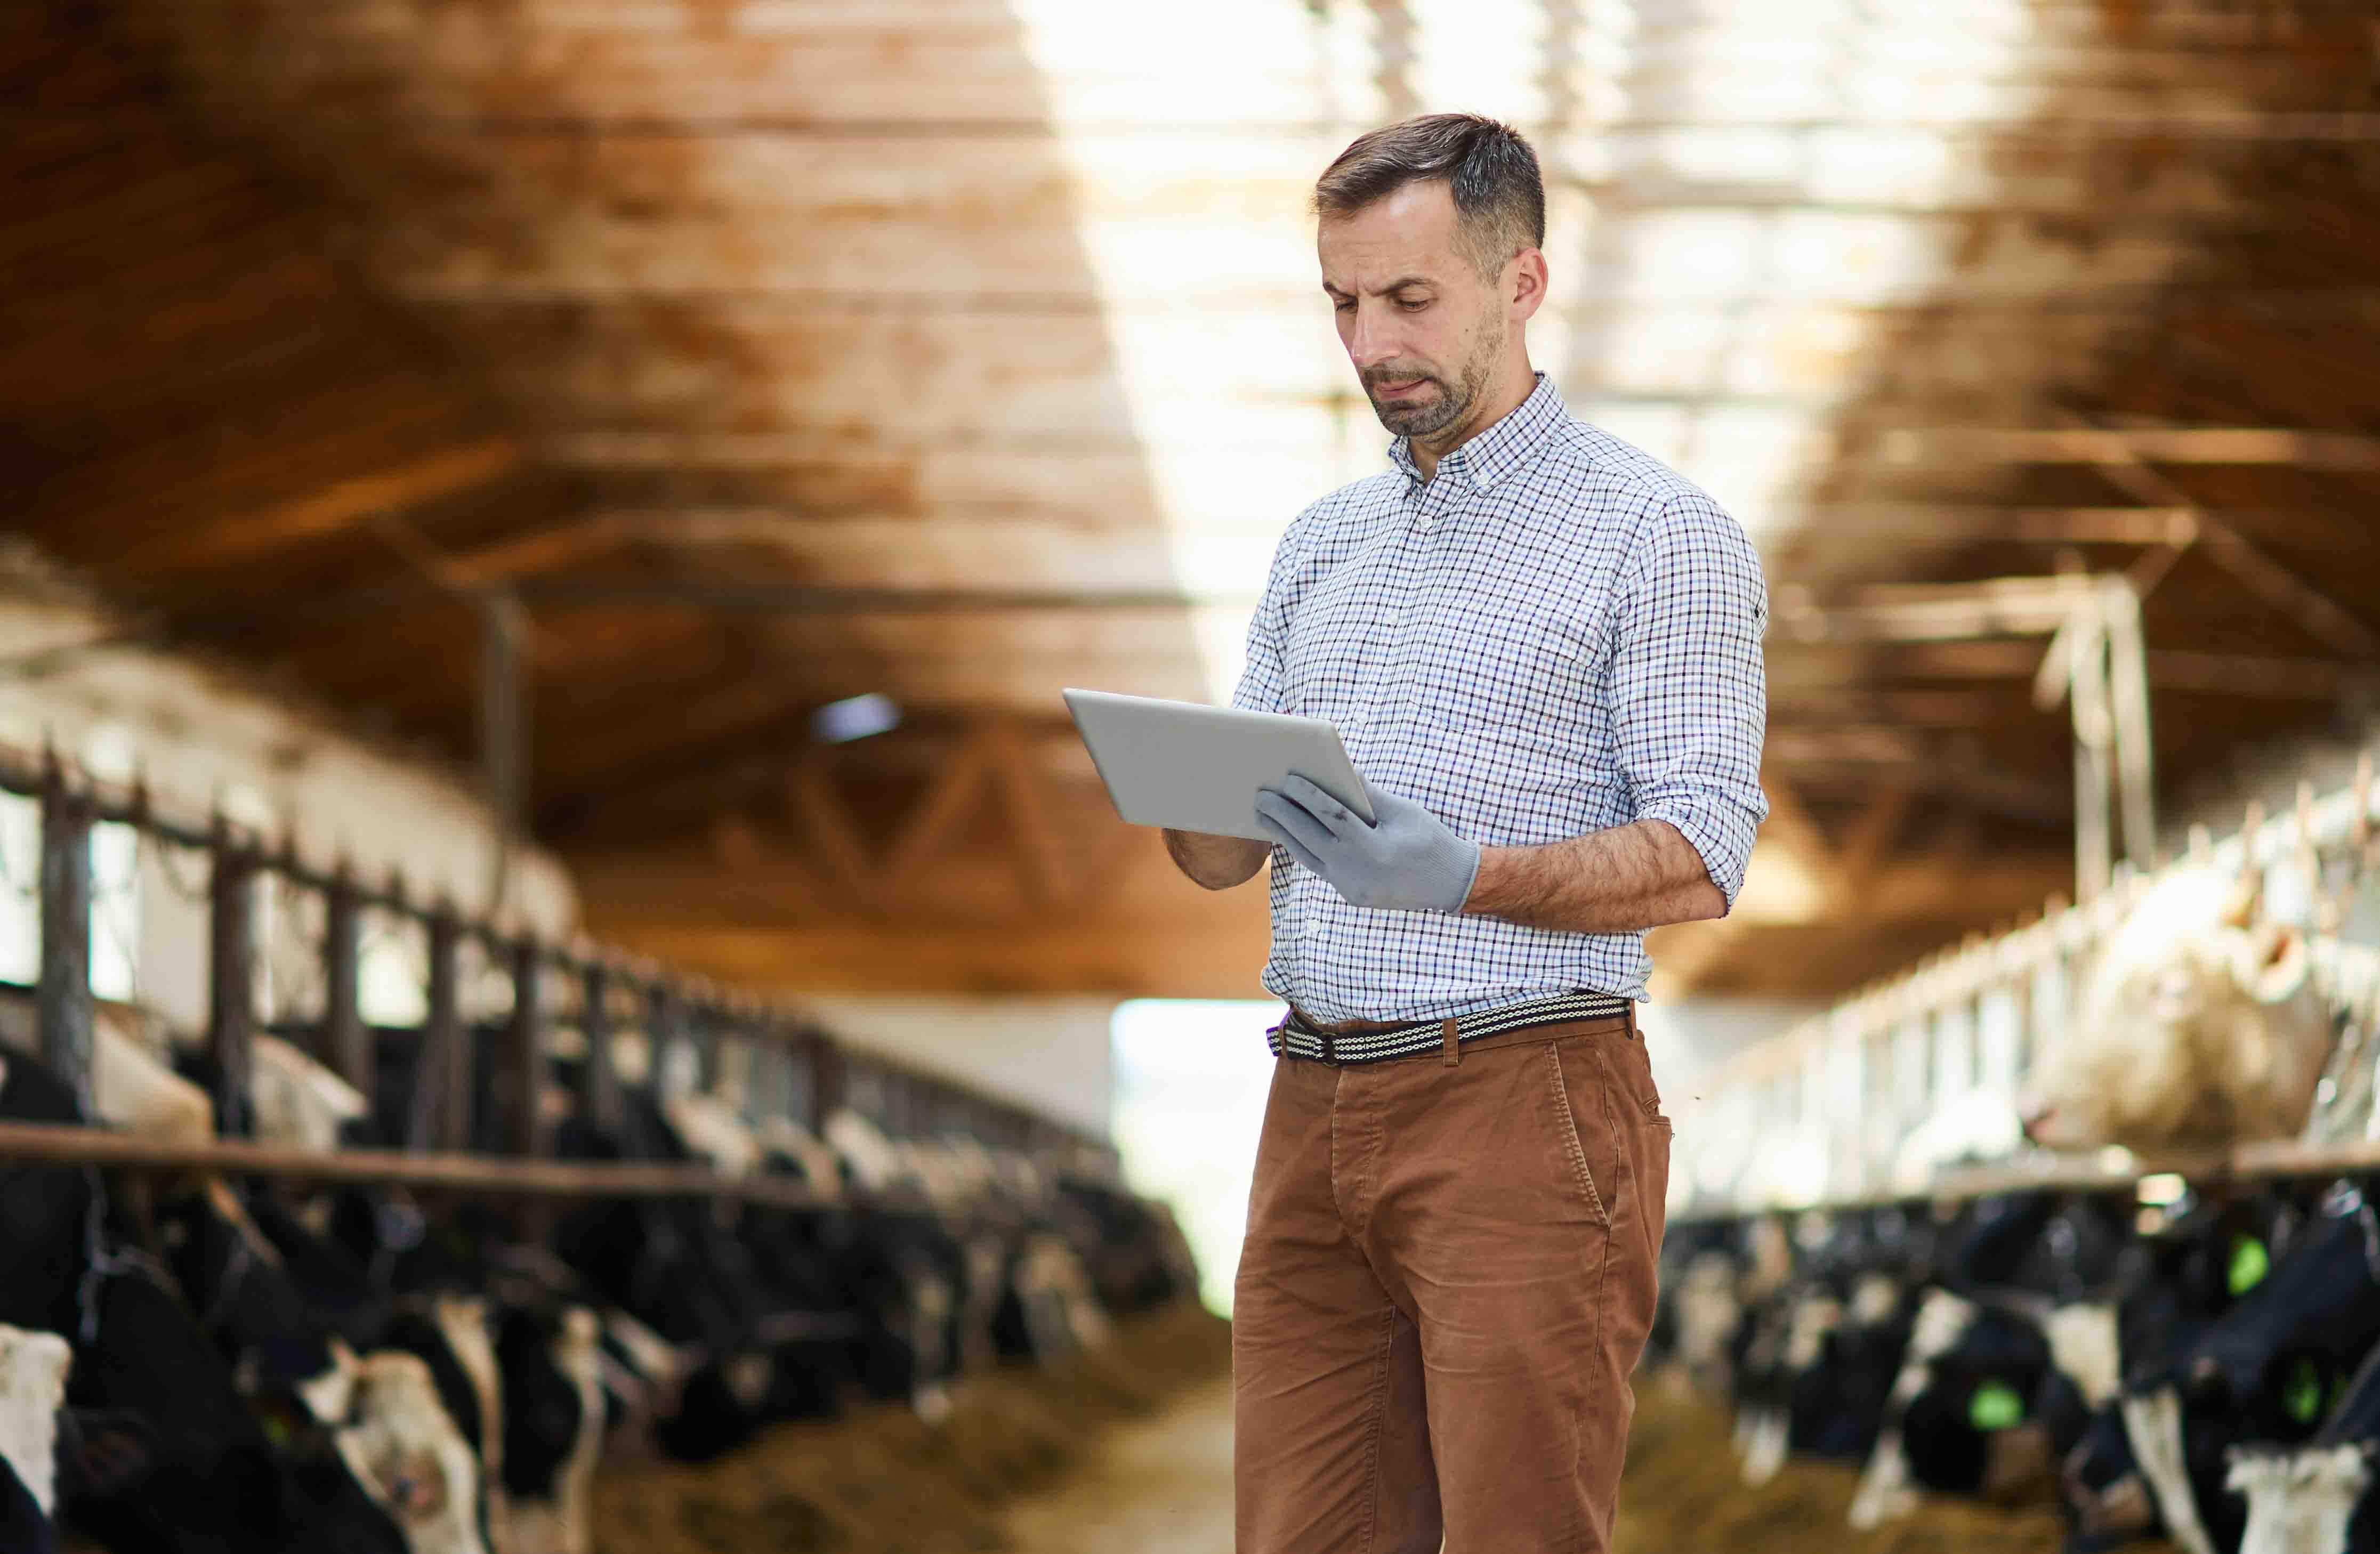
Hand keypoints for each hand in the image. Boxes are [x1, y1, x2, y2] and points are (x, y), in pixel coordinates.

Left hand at [1252, 775, 1480, 912]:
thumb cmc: (1429, 840)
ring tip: (1263, 813)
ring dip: (1284, 835)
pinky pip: (1319, 868)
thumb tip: (1339, 768)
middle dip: (1282, 815)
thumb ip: (1368, 794)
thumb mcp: (1403, 811)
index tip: (1287, 778)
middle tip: (1259, 795)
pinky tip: (1287, 833)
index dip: (1308, 795)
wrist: (1450, 884)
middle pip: (1309, 839)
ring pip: (1307, 858)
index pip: (1332, 817)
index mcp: (1373, 850)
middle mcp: (1357, 874)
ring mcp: (1351, 889)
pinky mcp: (1349, 895)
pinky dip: (1302, 849)